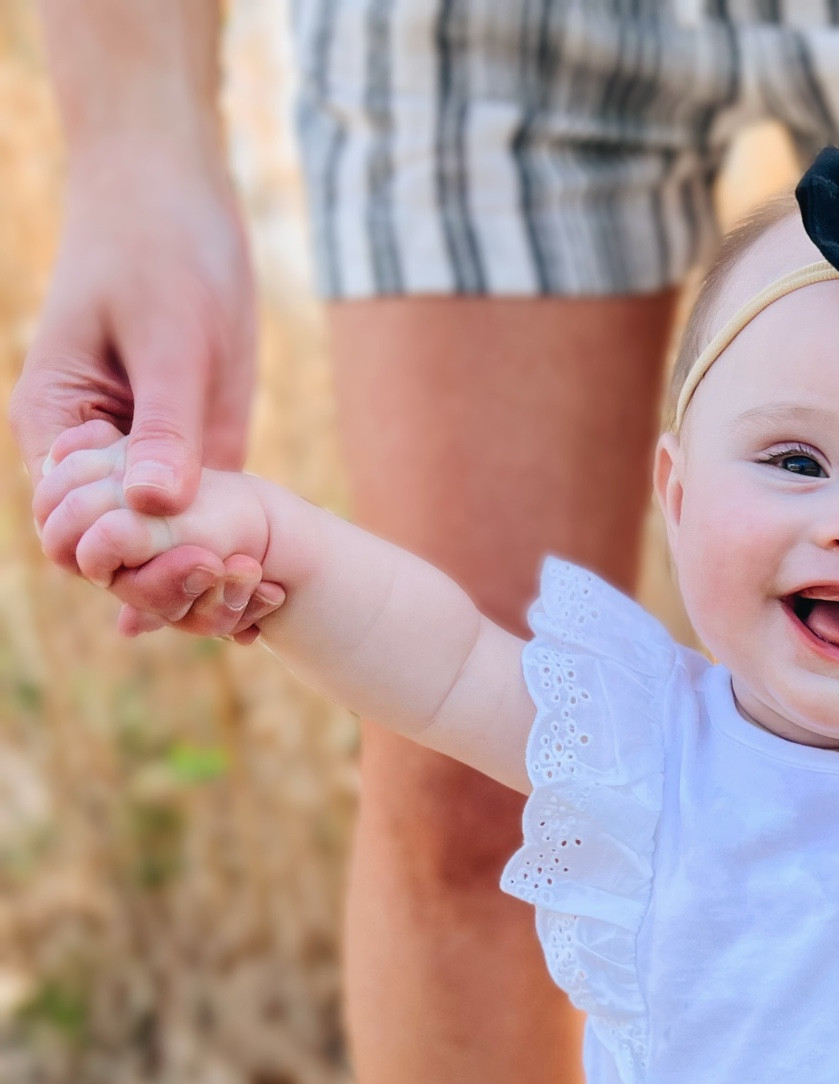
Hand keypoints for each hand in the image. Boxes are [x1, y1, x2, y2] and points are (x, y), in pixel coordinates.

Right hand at [9, 155, 261, 636]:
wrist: (178, 198)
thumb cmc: (160, 249)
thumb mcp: (171, 339)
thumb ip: (165, 426)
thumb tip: (153, 505)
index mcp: (54, 427)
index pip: (71, 530)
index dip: (126, 562)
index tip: (196, 564)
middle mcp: (90, 458)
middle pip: (112, 555)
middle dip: (167, 584)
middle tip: (237, 598)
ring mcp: (140, 463)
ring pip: (157, 550)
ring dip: (198, 584)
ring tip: (255, 609)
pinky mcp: (191, 460)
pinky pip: (199, 527)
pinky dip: (222, 563)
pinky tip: (263, 603)